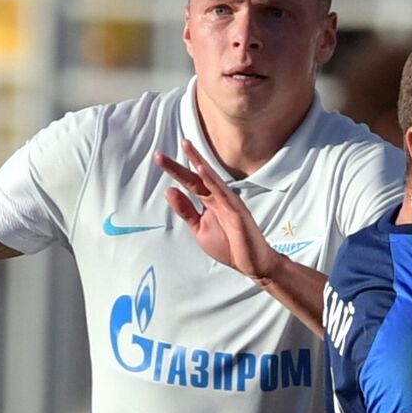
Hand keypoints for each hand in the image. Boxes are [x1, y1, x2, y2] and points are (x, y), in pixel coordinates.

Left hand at [154, 140, 281, 282]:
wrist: (252, 264)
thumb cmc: (229, 246)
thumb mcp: (200, 229)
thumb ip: (186, 211)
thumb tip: (169, 191)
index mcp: (209, 202)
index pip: (190, 182)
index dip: (175, 170)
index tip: (159, 158)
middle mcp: (219, 198)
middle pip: (198, 176)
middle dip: (181, 163)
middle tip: (160, 154)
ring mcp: (229, 203)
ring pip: (211, 179)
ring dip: (199, 163)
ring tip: (187, 148)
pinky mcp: (237, 212)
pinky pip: (224, 194)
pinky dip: (213, 181)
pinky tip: (203, 170)